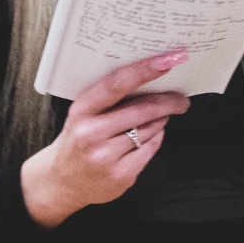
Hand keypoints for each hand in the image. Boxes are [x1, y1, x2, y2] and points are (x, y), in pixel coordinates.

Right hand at [20, 51, 190, 227]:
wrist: (62, 182)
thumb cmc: (77, 143)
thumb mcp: (83, 115)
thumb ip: (109, 100)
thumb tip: (149, 79)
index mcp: (81, 111)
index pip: (116, 84)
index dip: (144, 70)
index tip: (167, 60)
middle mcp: (91, 133)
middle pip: (143, 110)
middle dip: (169, 102)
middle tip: (181, 99)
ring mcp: (106, 157)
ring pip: (151, 129)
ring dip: (161, 120)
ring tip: (159, 118)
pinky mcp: (121, 175)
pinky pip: (151, 149)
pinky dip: (156, 139)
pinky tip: (149, 138)